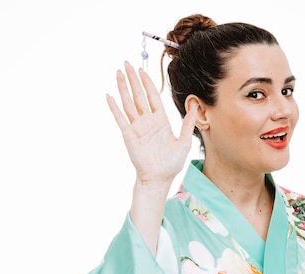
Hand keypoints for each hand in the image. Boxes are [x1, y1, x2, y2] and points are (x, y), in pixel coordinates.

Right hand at [106, 61, 197, 185]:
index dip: (147, 83)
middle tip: (127, 63)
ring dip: (123, 87)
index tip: (142, 70)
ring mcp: (136, 127)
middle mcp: (147, 121)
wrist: (159, 178)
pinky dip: (114, 107)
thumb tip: (195, 104)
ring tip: (118, 73)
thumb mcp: (184, 140)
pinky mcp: (128, 135)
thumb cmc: (171, 163)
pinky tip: (109, 96)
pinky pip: (120, 118)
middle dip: (133, 79)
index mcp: (160, 121)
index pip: (152, 96)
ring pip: (128, 103)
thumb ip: (188, 122)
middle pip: (138, 95)